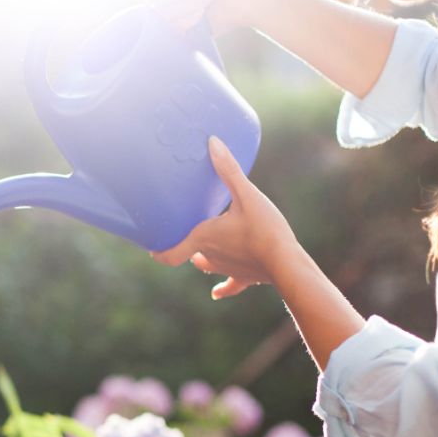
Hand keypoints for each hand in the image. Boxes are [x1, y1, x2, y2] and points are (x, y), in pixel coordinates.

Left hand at [152, 136, 303, 299]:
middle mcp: (210, 256)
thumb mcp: (247, 194)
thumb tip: (212, 142)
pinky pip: (231, 286)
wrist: (287, 263)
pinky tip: (216, 294)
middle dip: (185, 244)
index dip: (158, 251)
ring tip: (198, 253)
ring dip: (202, 259)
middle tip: (181, 233)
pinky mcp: (245, 279)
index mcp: (204, 238)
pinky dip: (223, 288)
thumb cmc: (264, 228)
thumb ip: (228, 170)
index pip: (171, 252)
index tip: (151, 247)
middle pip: (190, 252)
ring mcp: (227, 270)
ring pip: (207, 265)